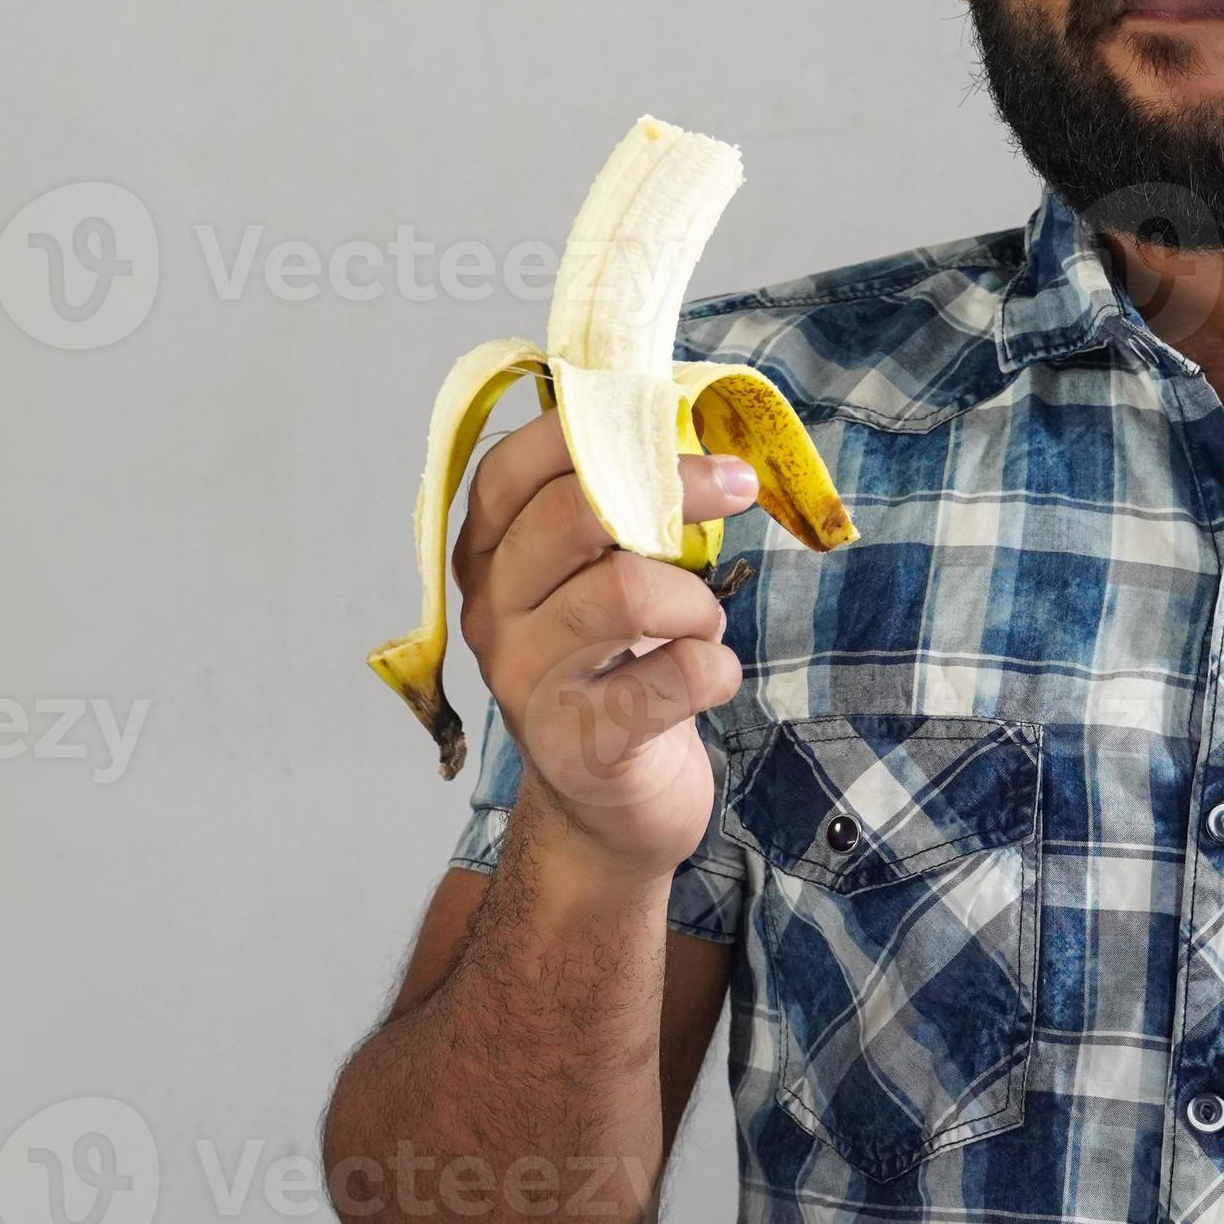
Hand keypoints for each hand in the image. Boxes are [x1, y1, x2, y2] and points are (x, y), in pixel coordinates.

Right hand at [451, 408, 760, 881]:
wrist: (604, 810)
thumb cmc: (613, 669)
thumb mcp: (593, 579)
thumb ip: (614, 507)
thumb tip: (676, 413)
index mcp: (488, 558)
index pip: (511, 470)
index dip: (590, 430)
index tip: (671, 417)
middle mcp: (493, 615)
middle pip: (573, 516)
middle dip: (675, 487)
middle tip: (735, 485)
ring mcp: (529, 682)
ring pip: (626, 592)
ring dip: (694, 598)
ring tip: (701, 620)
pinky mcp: (584, 743)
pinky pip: (675, 675)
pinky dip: (716, 666)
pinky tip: (708, 676)